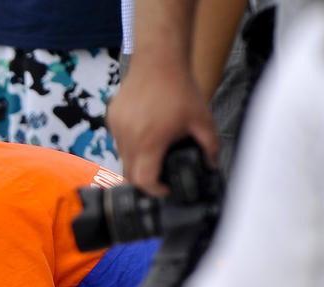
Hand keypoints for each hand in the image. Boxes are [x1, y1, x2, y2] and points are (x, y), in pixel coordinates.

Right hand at [107, 51, 218, 195]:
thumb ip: (210, 146)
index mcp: (150, 141)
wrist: (158, 59)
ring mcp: (117, 128)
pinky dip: (130, 144)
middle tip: (161, 175)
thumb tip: (212, 166)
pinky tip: (145, 131)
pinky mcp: (112, 119)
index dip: (155, 190)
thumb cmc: (180, 89)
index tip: (166, 188)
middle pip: (130, 174)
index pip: (143, 180)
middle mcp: (129, 138)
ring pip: (123, 158)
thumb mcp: (202, 119)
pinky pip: (119, 141)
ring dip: (137, 161)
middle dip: (145, 179)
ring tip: (154, 149)